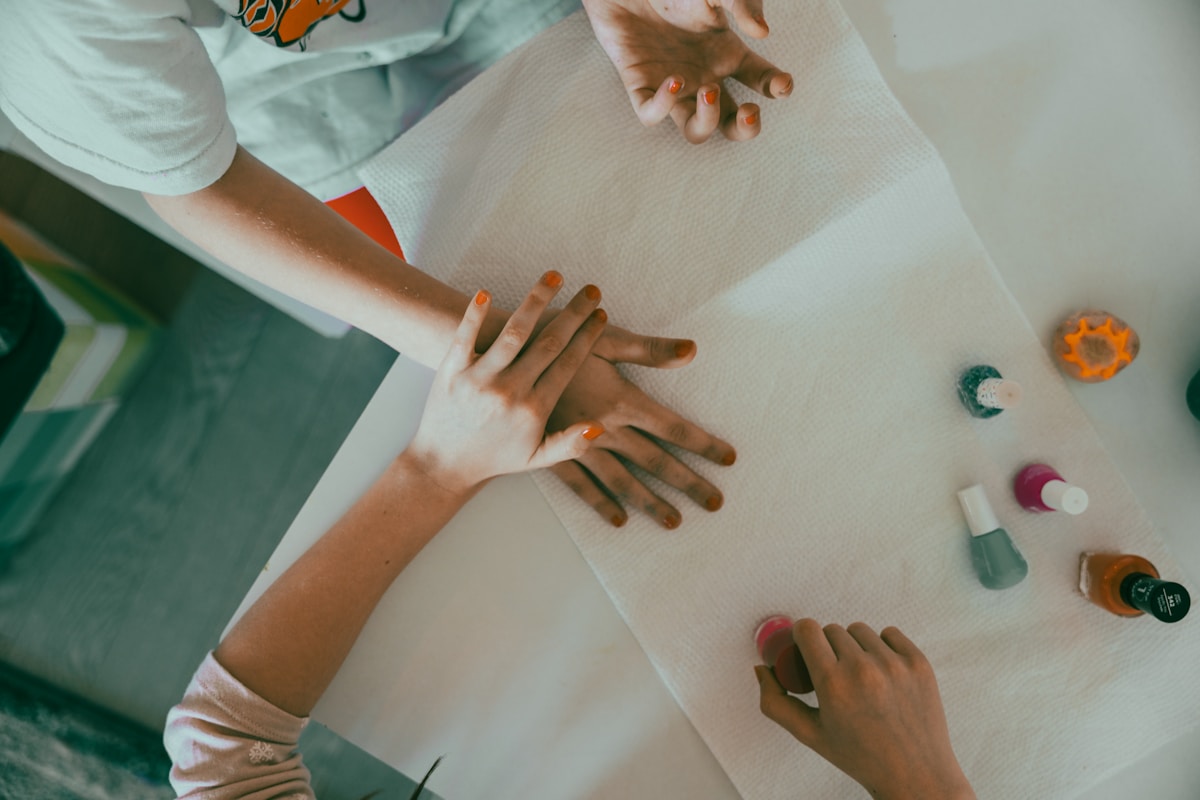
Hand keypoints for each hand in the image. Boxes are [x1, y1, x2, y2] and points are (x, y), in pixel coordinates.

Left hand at [406, 272, 607, 494]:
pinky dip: (473, 315)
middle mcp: (509, 392)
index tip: (601, 314)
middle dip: (573, 313)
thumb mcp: (537, 458)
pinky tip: (485, 293)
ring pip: (513, 333)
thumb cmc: (496, 458)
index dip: (588, 336)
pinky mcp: (451, 371)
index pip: (569, 363)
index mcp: (534, 410)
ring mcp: (479, 380)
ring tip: (553, 277)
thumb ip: (570, 443)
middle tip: (590, 290)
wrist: (443, 464)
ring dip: (535, 302)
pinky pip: (464, 337)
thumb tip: (601, 427)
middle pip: (549, 343)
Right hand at [547, 351, 734, 528]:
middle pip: (655, 462)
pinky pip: (582, 485)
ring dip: (650, 502)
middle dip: (688, 483)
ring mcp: (578, 444)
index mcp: (621, 400)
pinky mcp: (552, 452)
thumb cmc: (554, 338)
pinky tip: (619, 519)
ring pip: (623, 481)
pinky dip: (601, 502)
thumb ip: (649, 350)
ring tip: (674, 521)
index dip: (703, 443)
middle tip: (715, 503)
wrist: (500, 356)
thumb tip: (692, 351)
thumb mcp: (604, 338)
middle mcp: (604, 429)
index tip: (729, 459)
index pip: (673, 428)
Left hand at [582, 0, 792, 142]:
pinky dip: (663, 105)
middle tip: (748, 111)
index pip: (760, 81)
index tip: (782, 85)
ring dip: (708, 120)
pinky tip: (674, 81)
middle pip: (729, 122)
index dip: (775, 88)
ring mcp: (673, 85)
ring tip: (709, 91)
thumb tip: (762, 32)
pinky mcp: (640, 85)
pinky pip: (651, 114)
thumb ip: (742, 4)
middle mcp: (703, 76)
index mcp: (726, 54)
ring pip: (695, 130)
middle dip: (744, 128)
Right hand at [756, 620, 975, 799]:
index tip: (805, 649)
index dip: (802, 636)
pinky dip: (883, 646)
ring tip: (858, 673)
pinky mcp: (918, 663)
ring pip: (860, 630)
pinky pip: (890, 633)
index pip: (808, 629)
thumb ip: (775, 702)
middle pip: (832, 629)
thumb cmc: (861, 756)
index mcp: (833, 685)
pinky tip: (881, 668)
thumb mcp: (809, 734)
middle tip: (832, 670)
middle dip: (827, 646)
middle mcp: (864, 670)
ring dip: (854, 645)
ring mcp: (894, 665)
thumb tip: (761, 669)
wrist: (915, 773)